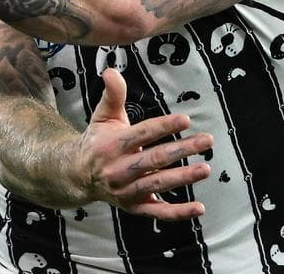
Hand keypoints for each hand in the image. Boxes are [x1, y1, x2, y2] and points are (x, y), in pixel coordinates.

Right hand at [76, 68, 212, 218]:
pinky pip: (158, 212)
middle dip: (181, 150)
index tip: (185, 120)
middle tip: (206, 141)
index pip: (141, 134)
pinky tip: (199, 207)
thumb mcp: (102, 116)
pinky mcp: (134, 207)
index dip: (164, 126)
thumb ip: (112, 95)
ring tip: (205, 168)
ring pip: (157, 184)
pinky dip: (179, 213)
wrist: (77, 176)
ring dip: (183, 178)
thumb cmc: (97, 142)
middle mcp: (118, 169)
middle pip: (153, 160)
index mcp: (111, 145)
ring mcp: (126, 191)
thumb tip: (111, 71)